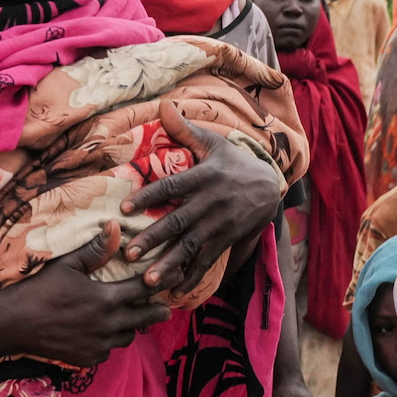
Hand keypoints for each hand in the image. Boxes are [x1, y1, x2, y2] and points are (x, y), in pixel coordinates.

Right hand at [0, 227, 170, 367]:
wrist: (13, 324)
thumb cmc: (39, 289)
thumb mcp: (67, 264)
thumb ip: (96, 249)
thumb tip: (116, 226)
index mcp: (107, 299)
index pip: (145, 288)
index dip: (164, 280)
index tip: (179, 276)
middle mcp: (109, 325)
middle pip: (145, 318)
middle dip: (157, 312)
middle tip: (165, 308)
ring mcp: (99, 345)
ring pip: (127, 337)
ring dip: (131, 327)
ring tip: (129, 319)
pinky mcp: (88, 359)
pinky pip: (108, 351)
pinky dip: (108, 342)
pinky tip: (100, 334)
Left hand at [129, 101, 286, 293]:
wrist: (270, 185)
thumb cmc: (234, 162)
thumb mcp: (214, 143)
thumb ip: (186, 130)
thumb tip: (164, 105)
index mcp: (204, 177)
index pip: (172, 187)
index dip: (149, 196)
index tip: (126, 208)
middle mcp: (211, 203)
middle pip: (178, 222)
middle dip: (153, 238)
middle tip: (130, 253)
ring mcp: (219, 224)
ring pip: (190, 246)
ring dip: (169, 264)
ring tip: (149, 280)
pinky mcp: (226, 239)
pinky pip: (207, 260)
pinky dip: (191, 276)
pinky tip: (174, 290)